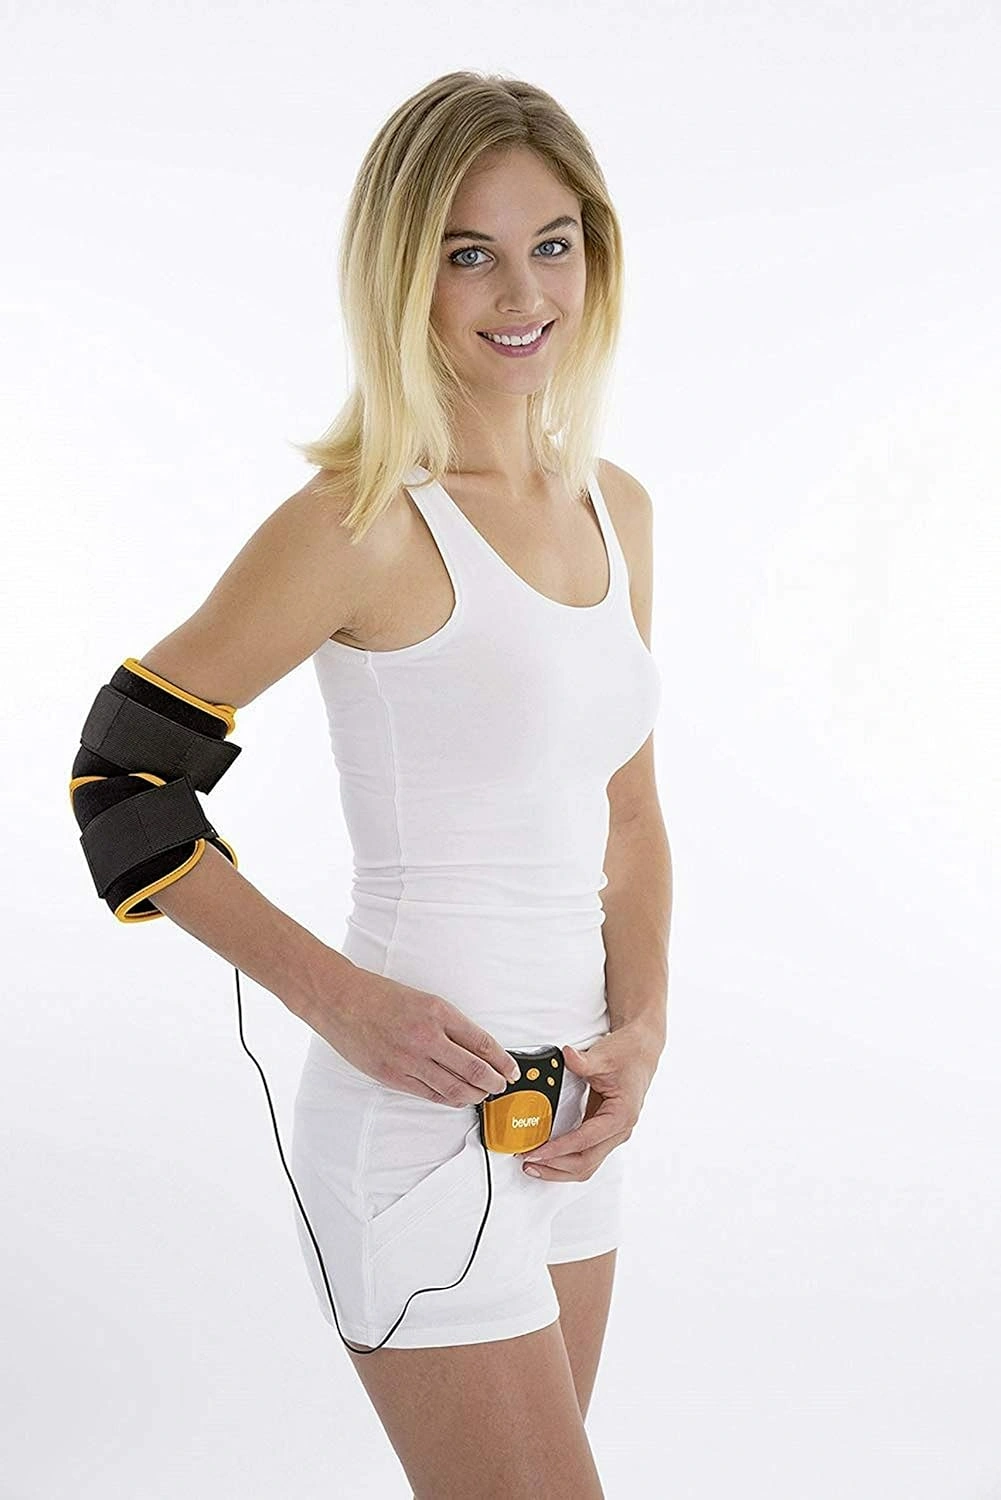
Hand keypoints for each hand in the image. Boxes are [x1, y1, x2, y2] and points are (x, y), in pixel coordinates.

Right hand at [302, 954, 520, 1105]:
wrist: (341, 1000)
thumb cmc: (380, 996)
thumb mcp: (423, 999)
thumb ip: (448, 1024)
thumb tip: (475, 1048)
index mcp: (437, 1012)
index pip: (482, 1043)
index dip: (502, 1060)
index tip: (511, 1068)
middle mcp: (426, 1036)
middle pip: (473, 1070)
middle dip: (494, 1082)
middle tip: (502, 1086)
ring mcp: (408, 1059)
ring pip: (453, 1088)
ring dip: (474, 1095)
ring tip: (483, 1095)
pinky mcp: (392, 1076)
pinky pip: (429, 1094)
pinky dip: (448, 1099)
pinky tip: (456, 1098)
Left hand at [517, 1024, 661, 1180]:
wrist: (640, 1050)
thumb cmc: (628, 1055)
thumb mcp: (603, 1056)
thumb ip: (583, 1061)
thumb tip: (567, 1056)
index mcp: (620, 1116)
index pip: (585, 1141)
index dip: (558, 1149)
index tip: (537, 1152)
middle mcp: (619, 1130)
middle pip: (585, 1163)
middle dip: (554, 1166)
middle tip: (528, 1160)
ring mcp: (613, 1134)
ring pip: (586, 1164)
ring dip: (559, 1168)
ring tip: (533, 1164)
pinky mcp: (604, 1132)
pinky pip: (585, 1154)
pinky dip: (565, 1159)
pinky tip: (548, 1155)